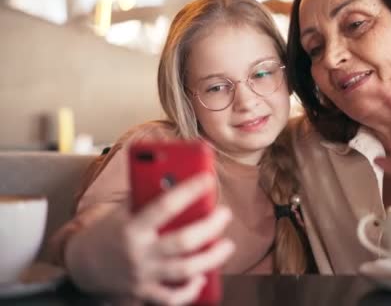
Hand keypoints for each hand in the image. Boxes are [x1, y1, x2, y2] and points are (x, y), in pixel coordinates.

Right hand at [66, 173, 233, 305]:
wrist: (81, 265)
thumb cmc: (111, 230)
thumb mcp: (123, 210)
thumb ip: (146, 196)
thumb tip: (178, 178)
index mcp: (131, 227)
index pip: (164, 205)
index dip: (188, 190)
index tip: (208, 179)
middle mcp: (138, 253)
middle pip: (182, 242)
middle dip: (209, 227)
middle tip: (225, 214)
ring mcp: (142, 275)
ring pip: (184, 271)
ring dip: (211, 258)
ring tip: (227, 246)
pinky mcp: (144, 293)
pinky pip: (171, 297)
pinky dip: (190, 289)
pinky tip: (203, 276)